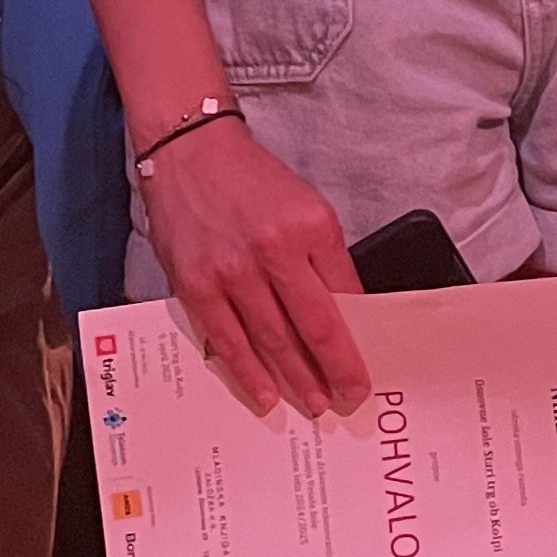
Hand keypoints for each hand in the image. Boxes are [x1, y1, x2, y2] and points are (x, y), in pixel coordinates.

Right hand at [142, 117, 368, 421]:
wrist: (191, 152)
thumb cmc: (252, 181)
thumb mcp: (307, 207)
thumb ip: (323, 258)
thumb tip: (342, 314)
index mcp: (312, 226)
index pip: (346, 296)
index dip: (357, 340)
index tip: (366, 368)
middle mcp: (274, 249)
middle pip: (313, 327)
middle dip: (335, 371)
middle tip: (348, 399)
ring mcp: (232, 271)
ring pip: (272, 340)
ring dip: (296, 379)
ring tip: (314, 404)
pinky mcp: (197, 285)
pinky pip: (227, 340)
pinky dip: (248, 371)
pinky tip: (265, 393)